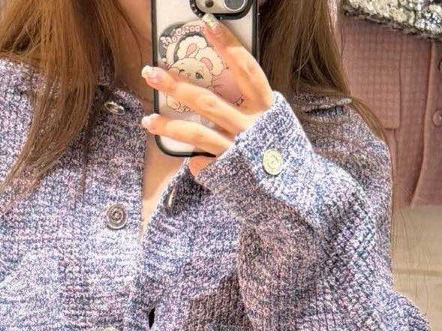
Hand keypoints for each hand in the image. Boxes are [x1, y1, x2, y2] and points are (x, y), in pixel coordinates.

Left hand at [139, 16, 273, 175]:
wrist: (293, 194)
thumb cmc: (279, 153)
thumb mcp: (274, 122)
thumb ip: (251, 106)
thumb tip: (220, 94)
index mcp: (266, 108)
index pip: (246, 69)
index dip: (228, 46)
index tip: (208, 25)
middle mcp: (251, 127)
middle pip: (208, 101)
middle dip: (177, 85)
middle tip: (152, 73)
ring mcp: (237, 151)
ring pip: (196, 134)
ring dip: (168, 126)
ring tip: (147, 120)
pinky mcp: (227, 173)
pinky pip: (200, 163)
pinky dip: (193, 161)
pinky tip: (191, 161)